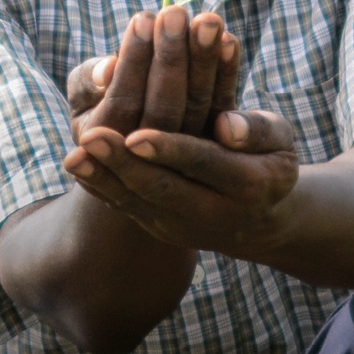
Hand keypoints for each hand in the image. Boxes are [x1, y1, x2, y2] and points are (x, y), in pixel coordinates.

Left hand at [63, 109, 299, 257]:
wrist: (259, 219)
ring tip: (73, 155)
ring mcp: (182, 226)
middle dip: (124, 165)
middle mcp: (213, 212)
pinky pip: (127, 208)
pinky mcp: (159, 227)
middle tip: (91, 136)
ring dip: (103, 178)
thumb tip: (226, 125)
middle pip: (163, 189)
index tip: (138, 134)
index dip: (171, 150)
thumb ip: (258, 129)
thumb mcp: (280, 140)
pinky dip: (100, 189)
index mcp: (249, 184)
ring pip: (138, 202)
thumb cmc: (268, 160)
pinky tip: (76, 166)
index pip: (204, 164)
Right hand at [64, 5, 241, 140]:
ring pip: (197, 105)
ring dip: (204, 60)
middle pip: (163, 107)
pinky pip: (222, 106)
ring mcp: (185, 152)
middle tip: (175, 13)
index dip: (134, 60)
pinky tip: (230, 40)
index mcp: (108, 145)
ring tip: (207, 20)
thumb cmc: (97, 103)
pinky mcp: (215, 142)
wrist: (133, 147)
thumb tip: (108, 70)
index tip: (143, 18)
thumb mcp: (82, 95)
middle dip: (170, 57)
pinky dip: (227, 73)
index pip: (123, 100)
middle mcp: (147, 156)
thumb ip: (87, 82)